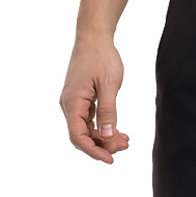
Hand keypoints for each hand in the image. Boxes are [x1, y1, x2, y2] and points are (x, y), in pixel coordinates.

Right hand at [59, 34, 129, 163]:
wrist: (94, 37)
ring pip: (87, 131)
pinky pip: (90, 122)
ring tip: (126, 140)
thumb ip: (108, 111)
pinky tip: (119, 132)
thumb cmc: (101, 57)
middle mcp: (69, 105)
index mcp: (73, 101)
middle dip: (103, 146)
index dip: (94, 151)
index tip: (111, 159)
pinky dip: (103, 130)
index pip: (78, 136)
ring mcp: (75, 103)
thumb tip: (107, 136)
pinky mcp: (82, 101)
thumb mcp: (109, 85)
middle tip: (125, 145)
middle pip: (82, 137)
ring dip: (105, 139)